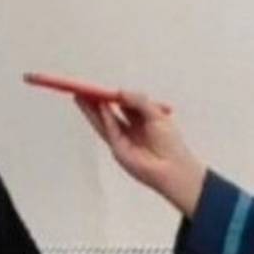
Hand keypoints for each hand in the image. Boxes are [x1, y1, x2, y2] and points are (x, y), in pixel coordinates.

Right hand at [75, 91, 206, 216]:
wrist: (173, 168)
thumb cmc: (170, 143)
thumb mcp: (156, 114)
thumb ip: (138, 101)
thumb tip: (120, 91)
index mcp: (142, 121)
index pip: (123, 105)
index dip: (112, 96)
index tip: (102, 86)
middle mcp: (130, 130)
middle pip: (109, 113)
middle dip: (95, 102)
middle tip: (83, 89)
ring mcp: (123, 141)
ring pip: (103, 122)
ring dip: (91, 111)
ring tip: (80, 97)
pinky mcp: (118, 150)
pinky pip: (110, 131)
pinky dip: (106, 118)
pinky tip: (101, 107)